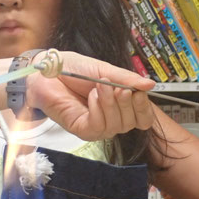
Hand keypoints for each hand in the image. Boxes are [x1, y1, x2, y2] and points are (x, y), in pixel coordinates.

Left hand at [26, 51, 155, 139]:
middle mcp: (111, 118)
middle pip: (132, 123)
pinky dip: (98, 109)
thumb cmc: (72, 69)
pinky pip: (99, 126)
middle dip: (126, 102)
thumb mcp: (104, 69)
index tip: (139, 92)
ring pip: (116, 126)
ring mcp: (97, 126)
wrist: (47, 70)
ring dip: (110, 102)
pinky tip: (91, 97)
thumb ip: (126, 79)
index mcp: (120, 104)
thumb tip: (150, 85)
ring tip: (99, 85)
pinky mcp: (82, 130)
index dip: (144, 107)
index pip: (143, 118)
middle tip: (115, 85)